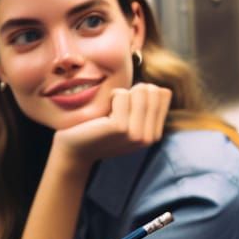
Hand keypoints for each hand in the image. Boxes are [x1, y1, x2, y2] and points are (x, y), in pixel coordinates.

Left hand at [53, 84, 171, 166]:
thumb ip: (147, 106)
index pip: (163, 93)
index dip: (142, 92)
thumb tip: (163, 89)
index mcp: (154, 134)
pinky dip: (111, 97)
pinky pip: (122, 94)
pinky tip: (102, 115)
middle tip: (117, 109)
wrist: (75, 148)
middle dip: (134, 92)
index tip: (127, 108)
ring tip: (110, 113)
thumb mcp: (129, 119)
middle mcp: (150, 137)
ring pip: (140, 91)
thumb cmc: (100, 128)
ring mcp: (137, 134)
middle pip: (154, 91)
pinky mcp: (122, 128)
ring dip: (121, 95)